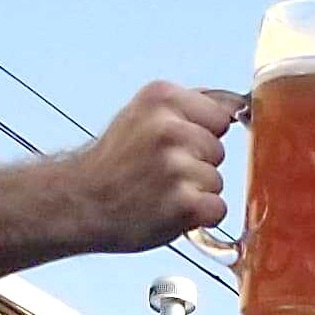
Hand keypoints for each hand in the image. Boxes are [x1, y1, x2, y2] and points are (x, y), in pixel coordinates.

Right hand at [63, 82, 235, 252]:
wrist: (79, 202)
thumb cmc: (112, 164)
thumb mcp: (142, 116)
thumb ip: (185, 109)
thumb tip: (234, 105)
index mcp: (162, 97)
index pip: (219, 116)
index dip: (201, 135)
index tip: (175, 147)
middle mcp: (169, 127)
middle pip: (219, 150)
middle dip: (197, 165)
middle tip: (159, 174)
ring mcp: (176, 166)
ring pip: (217, 181)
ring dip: (195, 193)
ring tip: (160, 192)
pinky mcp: (182, 202)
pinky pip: (217, 209)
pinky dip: (199, 217)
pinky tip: (169, 211)